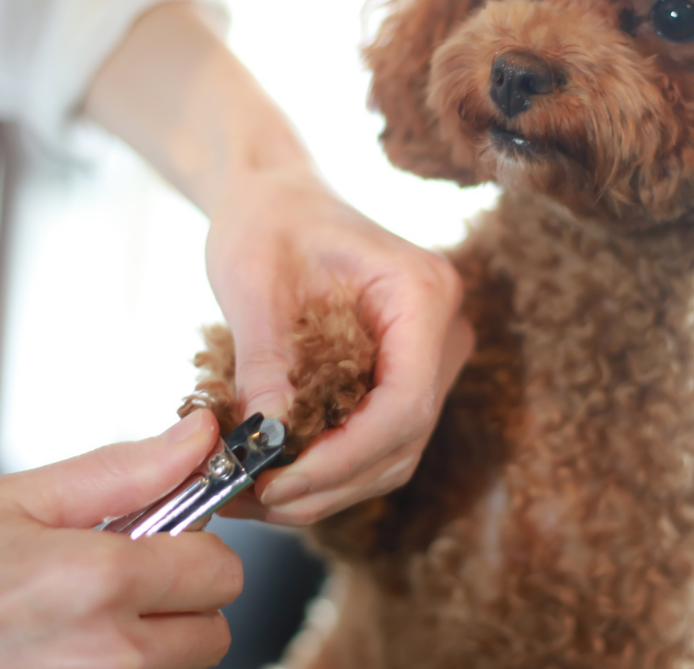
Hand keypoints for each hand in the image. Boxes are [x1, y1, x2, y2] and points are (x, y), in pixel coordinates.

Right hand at [0, 411, 239, 668]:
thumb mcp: (13, 501)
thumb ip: (123, 470)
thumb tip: (202, 435)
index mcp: (99, 584)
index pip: (220, 568)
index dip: (194, 545)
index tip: (155, 538)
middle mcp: (110, 658)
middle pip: (214, 630)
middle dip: (180, 599)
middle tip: (117, 581)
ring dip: (154, 642)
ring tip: (79, 620)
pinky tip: (63, 653)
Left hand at [206, 167, 474, 525]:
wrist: (279, 196)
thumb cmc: (268, 219)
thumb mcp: (252, 280)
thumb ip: (264, 361)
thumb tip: (264, 440)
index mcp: (421, 292)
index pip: (405, 403)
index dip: (346, 457)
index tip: (280, 482)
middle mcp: (442, 329)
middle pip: (403, 440)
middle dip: (328, 483)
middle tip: (252, 498)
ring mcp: (429, 357)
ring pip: (393, 453)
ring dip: (325, 487)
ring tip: (251, 492)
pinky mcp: (404, 376)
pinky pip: (377, 441)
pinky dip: (328, 467)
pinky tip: (272, 473)